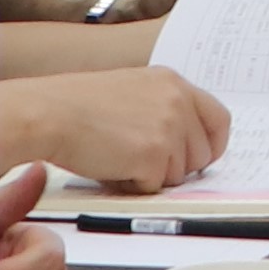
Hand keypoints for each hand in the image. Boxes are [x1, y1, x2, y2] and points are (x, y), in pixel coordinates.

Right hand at [0, 65, 231, 192]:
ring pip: (179, 175)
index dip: (212, 144)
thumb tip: (182, 143)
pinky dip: (135, 185)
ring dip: (153, 176)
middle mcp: (177, 102)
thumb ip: (162, 109)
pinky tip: (112, 165)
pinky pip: (155, 187)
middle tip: (140, 159)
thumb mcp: (130, 91)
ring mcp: (169, 129)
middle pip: (202, 155)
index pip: (219, 118)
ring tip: (119, 156)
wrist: (50, 113)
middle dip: (176, 166)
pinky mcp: (154, 155)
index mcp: (172, 82)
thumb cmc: (76, 105)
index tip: (202, 156)